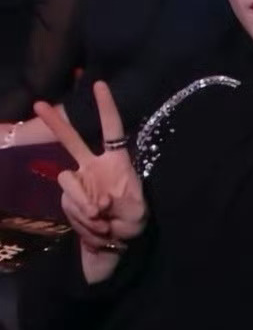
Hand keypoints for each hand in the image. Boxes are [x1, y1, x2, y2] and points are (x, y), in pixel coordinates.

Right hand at [33, 83, 146, 257]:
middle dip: (55, 123)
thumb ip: (121, 205)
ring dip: (83, 203)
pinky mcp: (68, 199)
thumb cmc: (131, 223)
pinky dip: (83, 220)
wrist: (113, 245)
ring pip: (67, 181)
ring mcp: (78, 182)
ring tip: (101, 220)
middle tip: (38, 103)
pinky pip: (70, 204)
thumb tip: (99, 202)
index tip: (100, 84)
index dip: (106, 107)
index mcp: (116, 161)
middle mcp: (93, 166)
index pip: (112, 129)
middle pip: (72, 140)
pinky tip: (97, 229)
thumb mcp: (137, 215)